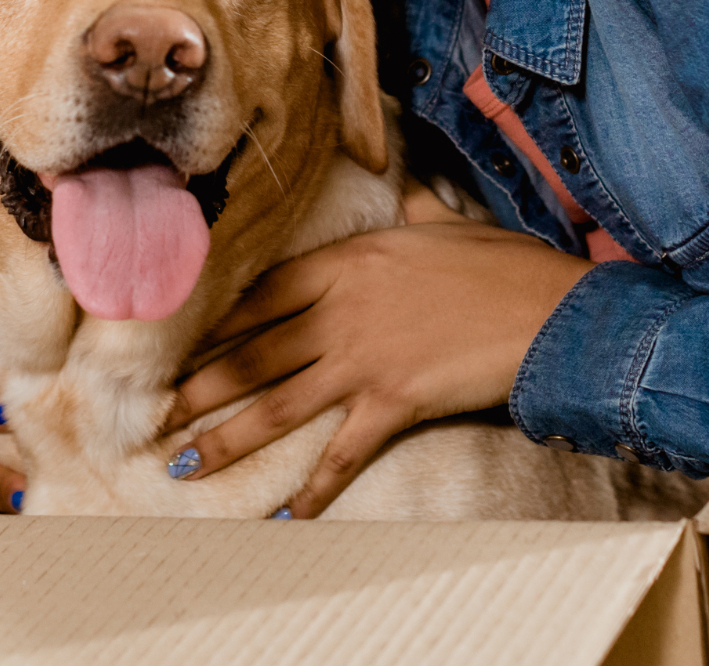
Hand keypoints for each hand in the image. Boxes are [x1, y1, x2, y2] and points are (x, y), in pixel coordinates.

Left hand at [165, 194, 594, 517]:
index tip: (183, 344)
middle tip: (159, 413)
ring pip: (277, 405)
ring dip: (226, 439)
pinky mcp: (394, 403)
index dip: (217, 324)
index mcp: (345, 263)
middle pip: (252, 353)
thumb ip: (413, 212)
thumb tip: (410, 193)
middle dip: (200, 387)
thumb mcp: (444, 224)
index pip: (262, 295)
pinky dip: (314, 488)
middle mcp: (339, 311)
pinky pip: (342, 452)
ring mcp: (363, 359)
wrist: (548, 309)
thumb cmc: (502, 263)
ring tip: (184, 465)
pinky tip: (287, 515)